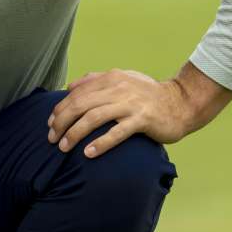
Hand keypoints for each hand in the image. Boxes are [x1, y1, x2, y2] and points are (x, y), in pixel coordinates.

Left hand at [47, 69, 192, 158]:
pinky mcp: (143, 120)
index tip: (50, 124)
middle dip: (62, 122)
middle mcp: (119, 88)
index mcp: (111, 78)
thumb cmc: (148, 95)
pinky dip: (101, 143)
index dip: (60, 109)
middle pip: (81, 104)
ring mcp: (131, 104)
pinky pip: (117, 132)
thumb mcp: (123, 79)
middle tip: (52, 138)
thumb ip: (96, 80)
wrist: (181, 103)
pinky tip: (88, 153)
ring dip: (75, 133)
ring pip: (94, 117)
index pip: (77, 93)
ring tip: (63, 147)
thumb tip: (70, 86)